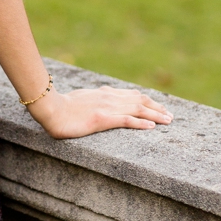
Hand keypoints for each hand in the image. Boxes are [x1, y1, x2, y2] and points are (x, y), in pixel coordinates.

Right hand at [28, 85, 171, 138]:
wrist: (49, 107)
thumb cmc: (60, 105)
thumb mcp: (80, 98)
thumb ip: (92, 99)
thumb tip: (97, 100)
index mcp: (104, 93)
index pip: (132, 95)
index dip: (148, 100)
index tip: (158, 106)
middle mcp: (109, 98)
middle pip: (140, 101)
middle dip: (158, 108)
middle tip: (170, 116)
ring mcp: (106, 108)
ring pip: (137, 109)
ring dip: (156, 115)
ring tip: (168, 120)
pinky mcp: (102, 119)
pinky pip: (126, 120)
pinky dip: (141, 123)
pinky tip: (152, 127)